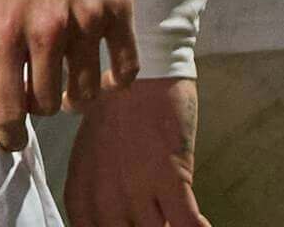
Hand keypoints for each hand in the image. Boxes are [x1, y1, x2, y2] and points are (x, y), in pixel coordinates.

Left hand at [0, 0, 139, 149]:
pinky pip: (125, 69)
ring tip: (69, 85)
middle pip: (47, 106)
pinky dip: (116, 81)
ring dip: (75, 96)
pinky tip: (106, 76)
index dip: (9, 135)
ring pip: (86, 94)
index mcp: (1, 30)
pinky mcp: (117, 10)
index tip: (11, 140)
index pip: (8, 111)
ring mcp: (84, 24)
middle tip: (38, 92)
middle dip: (40, 105)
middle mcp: (43, 34)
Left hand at [64, 77, 206, 226]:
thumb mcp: (92, 148)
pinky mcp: (169, 177)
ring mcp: (136, 187)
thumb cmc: (120, 106)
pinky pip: (186, 224)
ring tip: (175, 218)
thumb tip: (106, 207)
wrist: (145, 71)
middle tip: (158, 219)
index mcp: (81, 186)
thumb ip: (94, 183)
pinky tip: (202, 225)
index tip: (130, 225)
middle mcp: (104, 193)